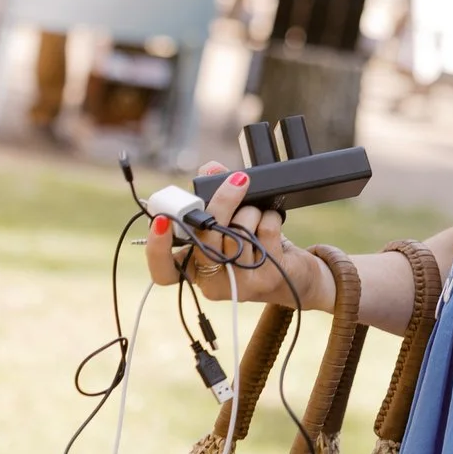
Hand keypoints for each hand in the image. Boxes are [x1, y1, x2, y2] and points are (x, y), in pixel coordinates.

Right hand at [145, 164, 335, 310]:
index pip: (164, 272)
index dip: (157, 249)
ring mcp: (239, 284)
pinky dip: (270, 218)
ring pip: (237, 232)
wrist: (295, 273)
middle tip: (238, 180)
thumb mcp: (230, 219)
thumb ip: (213, 193)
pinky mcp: (266, 279)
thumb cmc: (254, 244)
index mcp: (194, 268)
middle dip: (223, 202)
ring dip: (251, 211)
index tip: (162, 221)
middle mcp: (212, 282)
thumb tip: (209, 169)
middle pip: (205, 239)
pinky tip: (271, 222)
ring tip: (257, 213)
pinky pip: (263, 232)